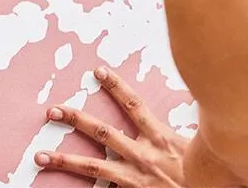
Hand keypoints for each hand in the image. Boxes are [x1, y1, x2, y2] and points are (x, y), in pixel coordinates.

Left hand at [34, 66, 188, 186]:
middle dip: (76, 119)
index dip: (115, 86)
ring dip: (65, 160)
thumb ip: (182, 124)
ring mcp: (136, 179)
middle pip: (103, 132)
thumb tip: (194, 94)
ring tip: (41, 155)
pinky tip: (60, 186)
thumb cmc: (206, 173)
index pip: (133, 104)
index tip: (98, 71)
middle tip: (52, 110)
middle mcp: (144, 156)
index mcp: (160, 137)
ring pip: (94, 167)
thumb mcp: (198, 143)